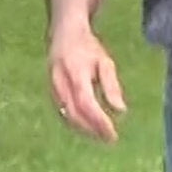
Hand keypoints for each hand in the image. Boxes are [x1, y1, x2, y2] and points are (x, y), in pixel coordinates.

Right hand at [47, 19, 125, 140]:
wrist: (64, 33)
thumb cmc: (87, 47)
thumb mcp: (105, 62)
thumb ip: (112, 86)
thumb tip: (120, 110)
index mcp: (75, 72)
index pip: (86, 102)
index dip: (98, 121)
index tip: (112, 133)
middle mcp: (60, 81)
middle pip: (74, 113)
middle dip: (92, 129)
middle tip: (109, 138)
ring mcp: (52, 86)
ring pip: (66, 115)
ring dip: (84, 129)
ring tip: (100, 135)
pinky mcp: (50, 91)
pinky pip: (62, 112)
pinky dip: (75, 122)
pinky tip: (88, 126)